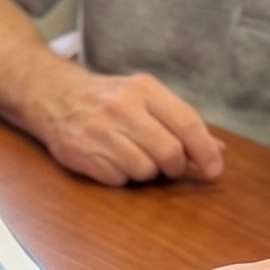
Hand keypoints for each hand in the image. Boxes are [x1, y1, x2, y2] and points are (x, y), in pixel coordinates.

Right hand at [28, 67, 225, 186]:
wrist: (51, 95)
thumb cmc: (106, 98)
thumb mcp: (144, 96)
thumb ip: (180, 121)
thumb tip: (218, 150)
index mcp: (143, 89)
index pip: (187, 124)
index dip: (206, 152)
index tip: (214, 169)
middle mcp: (122, 108)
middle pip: (170, 153)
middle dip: (174, 165)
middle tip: (168, 163)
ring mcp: (100, 132)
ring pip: (145, 170)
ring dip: (145, 171)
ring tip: (132, 154)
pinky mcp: (82, 154)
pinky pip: (119, 180)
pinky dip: (121, 176)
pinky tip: (111, 159)